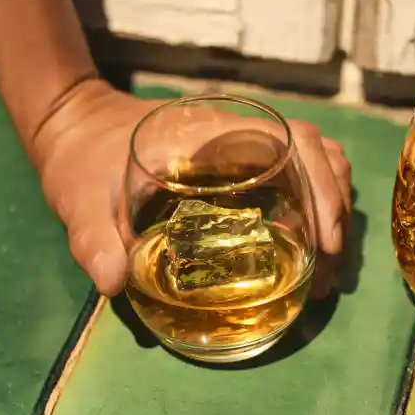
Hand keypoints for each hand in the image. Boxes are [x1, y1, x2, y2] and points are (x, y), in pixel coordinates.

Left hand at [30, 79, 350, 297]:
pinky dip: (315, 206)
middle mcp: (240, 133)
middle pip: (320, 157)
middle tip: (326, 277)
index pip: (296, 141)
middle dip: (337, 213)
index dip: (323, 188)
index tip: (325, 245)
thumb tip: (116, 285)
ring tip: (324, 268)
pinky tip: (305, 247)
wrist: (78, 130)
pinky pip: (298, 176)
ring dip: (332, 211)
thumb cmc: (82, 160)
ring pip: (317, 164)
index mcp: (212, 134)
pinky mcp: (243, 162)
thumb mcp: (78, 200)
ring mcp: (245, 146)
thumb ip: (93, 240)